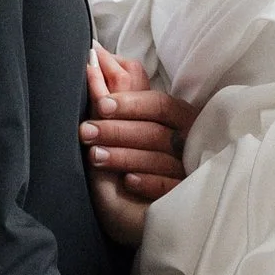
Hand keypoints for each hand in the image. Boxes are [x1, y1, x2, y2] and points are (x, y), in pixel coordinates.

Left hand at [81, 48, 193, 246]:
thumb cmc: (131, 164)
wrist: (139, 219)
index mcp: (180, 121)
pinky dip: (148, 182)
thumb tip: (95, 55)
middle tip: (85, 131)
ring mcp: (189, 172)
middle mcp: (188, 144)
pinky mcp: (186, 198)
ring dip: (124, 155)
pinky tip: (127, 181)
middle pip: (156, 131)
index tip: (102, 105)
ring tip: (95, 156)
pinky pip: (170, 188)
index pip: (160, 105)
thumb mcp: (121, 129)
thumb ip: (114, 96)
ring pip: (159, 158)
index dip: (131, 103)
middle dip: (117, 130)